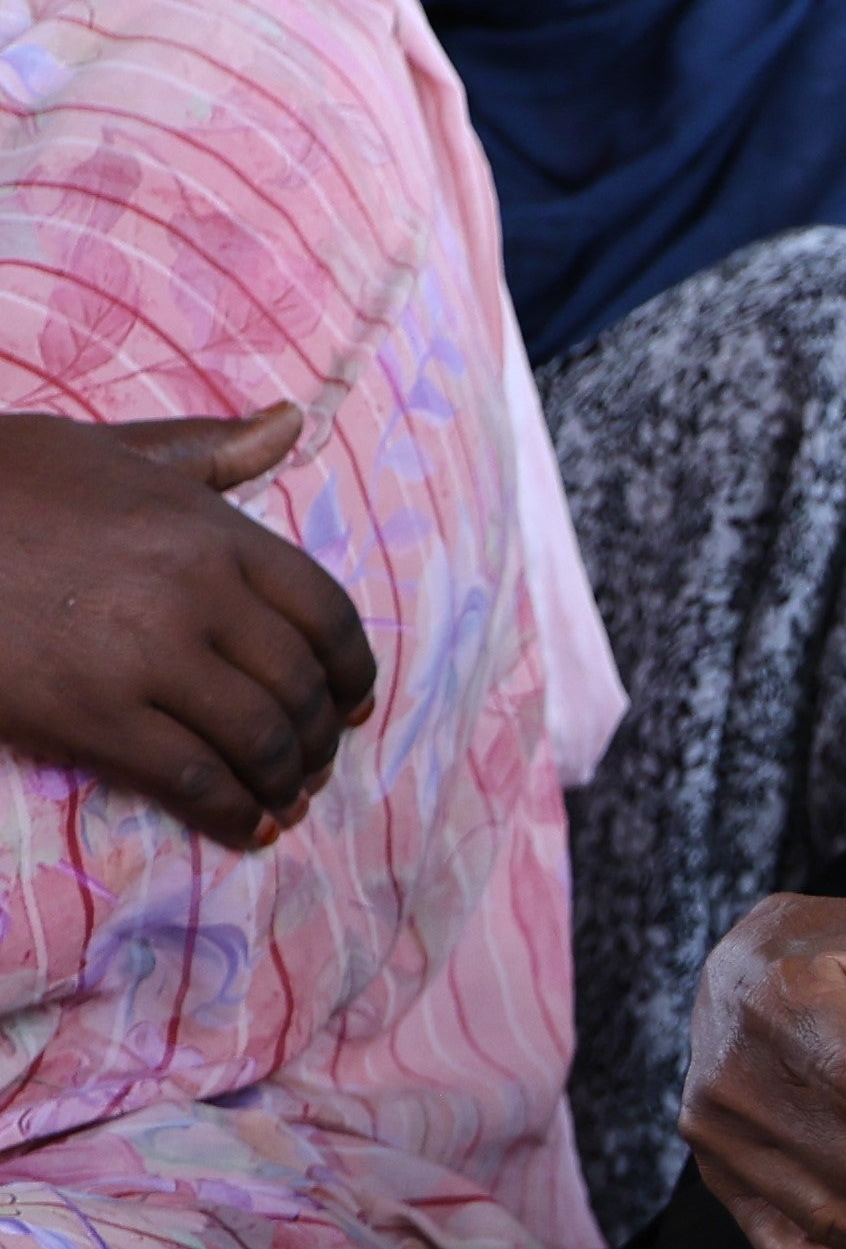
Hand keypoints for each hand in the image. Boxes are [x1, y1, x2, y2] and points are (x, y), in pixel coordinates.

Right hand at [0, 406, 378, 845]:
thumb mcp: (109, 450)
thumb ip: (207, 449)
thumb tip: (292, 423)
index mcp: (212, 530)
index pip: (326, 613)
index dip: (351, 671)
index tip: (352, 702)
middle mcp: (196, 593)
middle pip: (301, 685)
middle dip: (318, 737)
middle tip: (314, 764)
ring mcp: (146, 656)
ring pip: (259, 738)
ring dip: (283, 781)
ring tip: (283, 799)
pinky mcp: (90, 715)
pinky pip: (193, 777)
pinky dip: (231, 811)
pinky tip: (242, 826)